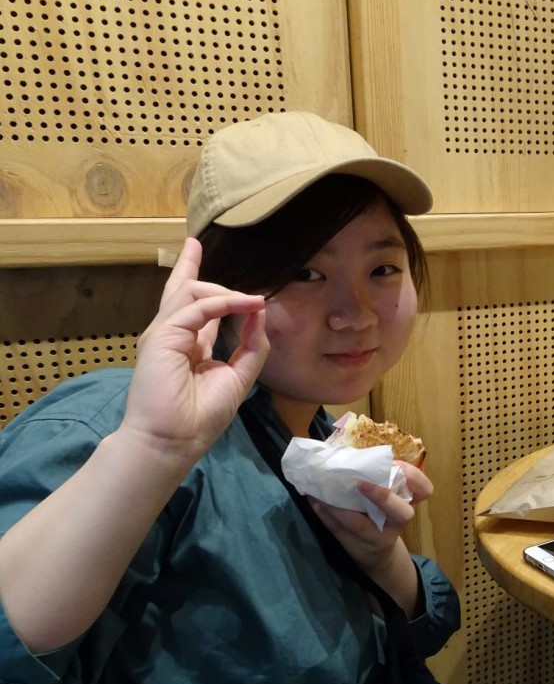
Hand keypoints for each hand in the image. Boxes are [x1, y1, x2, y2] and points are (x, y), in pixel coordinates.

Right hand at [123, 238, 267, 461]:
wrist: (172, 440)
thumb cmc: (200, 417)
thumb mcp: (238, 377)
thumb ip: (252, 347)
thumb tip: (261, 314)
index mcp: (188, 346)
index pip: (196, 309)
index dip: (205, 288)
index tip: (208, 270)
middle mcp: (173, 335)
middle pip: (180, 291)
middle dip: (188, 265)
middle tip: (193, 243)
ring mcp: (164, 334)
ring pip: (191, 294)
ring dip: (226, 291)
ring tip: (253, 298)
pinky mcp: (163, 336)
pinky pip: (197, 308)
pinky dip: (225, 302)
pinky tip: (247, 303)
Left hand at [310, 462, 433, 613]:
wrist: (378, 554)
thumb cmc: (384, 515)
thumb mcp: (392, 498)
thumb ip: (383, 479)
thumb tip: (353, 449)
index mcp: (408, 503)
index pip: (424, 491)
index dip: (415, 478)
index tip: (396, 464)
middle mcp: (397, 522)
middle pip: (403, 513)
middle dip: (383, 497)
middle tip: (360, 483)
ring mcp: (377, 537)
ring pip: (361, 526)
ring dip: (340, 508)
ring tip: (323, 493)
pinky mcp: (357, 546)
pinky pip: (339, 531)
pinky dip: (325, 515)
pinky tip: (315, 502)